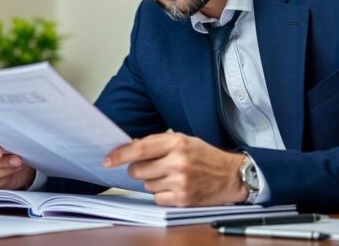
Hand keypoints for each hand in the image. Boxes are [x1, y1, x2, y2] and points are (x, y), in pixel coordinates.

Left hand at [103, 133, 246, 206]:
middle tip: (153, 167)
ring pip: (146, 185)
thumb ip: (158, 143)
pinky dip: (162, 194)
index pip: (139, 149)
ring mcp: (180, 182)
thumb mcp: (184, 140)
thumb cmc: (205, 156)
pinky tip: (176, 187)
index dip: (120, 155)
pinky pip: (157, 198)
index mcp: (177, 142)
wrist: (231, 175)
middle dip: (139, 169)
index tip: (107, 160)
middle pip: (138, 170)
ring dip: (153, 182)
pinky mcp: (182, 199)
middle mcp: (178, 161)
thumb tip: (130, 148)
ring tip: (171, 176)